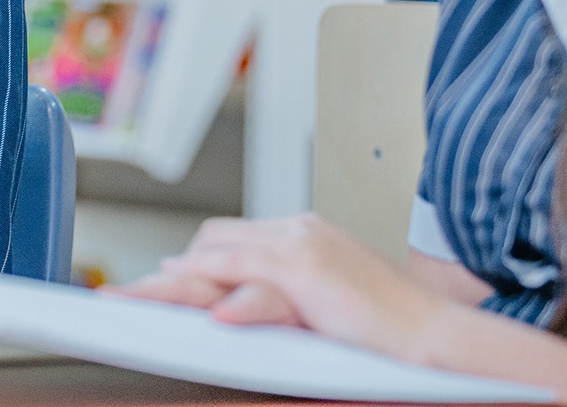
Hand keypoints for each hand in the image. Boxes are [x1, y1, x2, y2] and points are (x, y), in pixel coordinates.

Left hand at [111, 213, 455, 363]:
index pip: (228, 238)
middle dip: (168, 274)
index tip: (157, 280)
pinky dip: (234, 298)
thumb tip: (218, 299)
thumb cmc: (387, 328)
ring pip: (221, 261)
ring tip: (135, 302)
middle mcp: (297, 232)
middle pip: (213, 245)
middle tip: (125, 297)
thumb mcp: (320, 301)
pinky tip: (214, 315)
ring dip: (174, 285)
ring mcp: (305, 251)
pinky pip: (261, 285)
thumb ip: (274, 291)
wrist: (441, 335)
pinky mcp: (317, 278)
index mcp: (300, 233)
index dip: (191, 263)